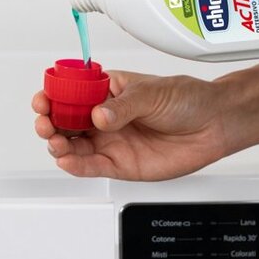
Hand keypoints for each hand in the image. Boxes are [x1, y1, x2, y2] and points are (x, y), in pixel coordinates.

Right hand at [32, 71, 231, 180]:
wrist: (213, 125)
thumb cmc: (187, 101)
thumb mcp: (152, 93)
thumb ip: (123, 106)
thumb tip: (99, 117)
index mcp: (108, 91)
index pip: (71, 93)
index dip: (54, 96)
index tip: (45, 99)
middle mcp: (105, 117)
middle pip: (65, 122)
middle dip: (49, 122)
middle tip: (46, 122)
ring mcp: (111, 141)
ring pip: (73, 146)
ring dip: (58, 144)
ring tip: (56, 142)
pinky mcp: (120, 165)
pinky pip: (91, 167)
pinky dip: (76, 166)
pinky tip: (66, 161)